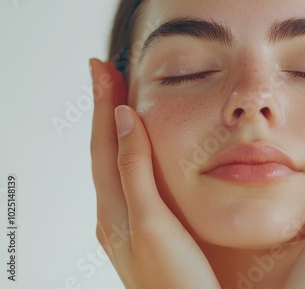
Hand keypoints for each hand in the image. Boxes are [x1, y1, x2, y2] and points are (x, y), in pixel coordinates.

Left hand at [89, 59, 219, 288]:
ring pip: (114, 166)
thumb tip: (125, 122)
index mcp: (115, 208)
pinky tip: (137, 154)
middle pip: (104, 150)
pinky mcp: (143, 231)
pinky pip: (127, 182)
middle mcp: (114, 213)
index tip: (100, 68)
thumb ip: (136, 173)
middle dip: (105, 110)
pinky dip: (129, 156)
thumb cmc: (172, 279)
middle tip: (106, 75)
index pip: (105, 143)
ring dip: (115, 130)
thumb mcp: (152, 223)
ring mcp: (126, 223)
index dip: (104, 104)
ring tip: (119, 103)